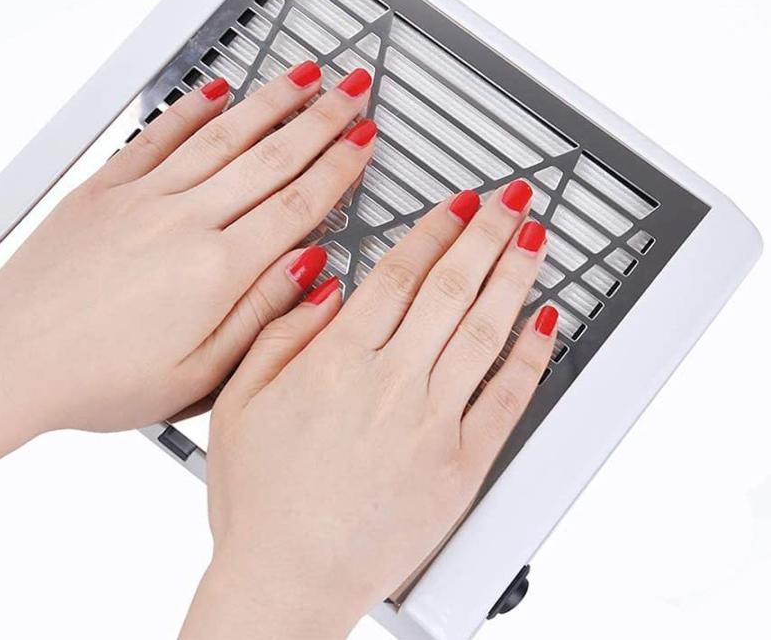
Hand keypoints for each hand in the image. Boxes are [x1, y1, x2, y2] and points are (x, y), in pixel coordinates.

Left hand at [0, 63, 376, 433]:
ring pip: (223, 135)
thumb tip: (312, 271)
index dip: (339, 168)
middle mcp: (184, 221)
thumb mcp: (198, 376)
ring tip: (305, 75)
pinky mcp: (105, 188)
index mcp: (215, 271)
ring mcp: (142, 197)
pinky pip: (159, 134)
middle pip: (270, 157)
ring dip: (271, 101)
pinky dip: (193, 108)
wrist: (8, 362)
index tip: (363, 142)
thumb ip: (262, 316)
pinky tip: (219, 90)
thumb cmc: (97, 380)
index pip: (297, 205)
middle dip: (321, 119)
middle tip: (353, 90)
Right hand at [182, 180, 556, 638]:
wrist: (287, 582)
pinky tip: (544, 323)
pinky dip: (530, 356)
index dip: (435, 229)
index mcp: (338, 362)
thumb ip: (281, 333)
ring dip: (515, 276)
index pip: (400, 274)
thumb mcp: (238, 403)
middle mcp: (392, 384)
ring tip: (534, 239)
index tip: (458, 203)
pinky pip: (506, 400)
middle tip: (511, 200)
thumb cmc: (259, 501)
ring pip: (486, 331)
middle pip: (452, 288)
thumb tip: (326, 285)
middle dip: (487, 234)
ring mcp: (434, 425)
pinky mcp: (463, 467)